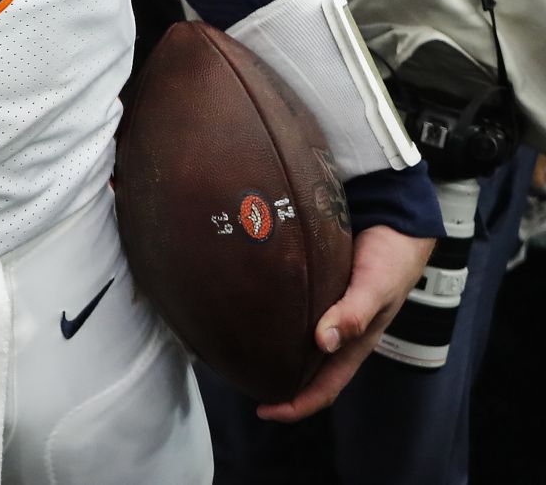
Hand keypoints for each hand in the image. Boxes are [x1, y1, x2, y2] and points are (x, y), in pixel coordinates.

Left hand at [255, 224, 433, 422]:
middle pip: (305, 369)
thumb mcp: (375, 288)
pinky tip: (250, 309)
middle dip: (277, 381)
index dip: (297, 405)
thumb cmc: (391, 260)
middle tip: (240, 379)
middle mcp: (337, 332)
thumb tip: (323, 342)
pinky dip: (274, 319)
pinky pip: (294, 313)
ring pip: (297, 342)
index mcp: (354, 343)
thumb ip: (353, 313)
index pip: (324, 387)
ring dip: (273, 351)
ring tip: (237, 348)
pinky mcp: (317, 289)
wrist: (397, 224)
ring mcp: (327, 311)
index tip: (263, 410)